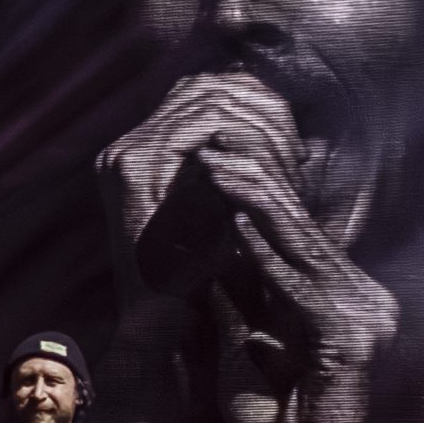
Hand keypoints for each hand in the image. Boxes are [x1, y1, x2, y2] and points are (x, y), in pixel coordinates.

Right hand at [99, 70, 375, 300]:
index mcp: (145, 156)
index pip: (203, 92)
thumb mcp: (230, 212)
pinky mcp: (132, 168)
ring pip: (210, 99)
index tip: (295, 147)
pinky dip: (245, 140)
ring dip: (261, 125)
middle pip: (207, 86)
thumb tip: (274, 115)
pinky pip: (203, 126)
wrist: (173, 336)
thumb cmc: (210, 285)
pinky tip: (273, 170)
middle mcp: (127, 149)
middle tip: (298, 153)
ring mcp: (125, 156)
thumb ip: (240, 167)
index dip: (256, 104)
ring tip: (291, 165)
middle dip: (264, 110)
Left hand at [188, 96, 397, 422]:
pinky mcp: (350, 342)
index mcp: (341, 302)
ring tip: (217, 166)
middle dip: (253, 184)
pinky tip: (234, 224)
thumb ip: (239, 305)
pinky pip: (298, 290)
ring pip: (298, 249)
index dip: (255, 196)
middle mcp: (362, 302)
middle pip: (298, 232)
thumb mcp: (244, 353)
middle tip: (214, 143)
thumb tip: (212, 256)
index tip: (215, 159)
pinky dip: (263, 258)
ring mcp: (363, 319)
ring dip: (253, 204)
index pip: (293, 238)